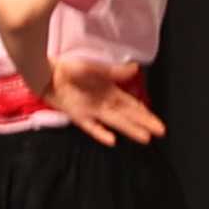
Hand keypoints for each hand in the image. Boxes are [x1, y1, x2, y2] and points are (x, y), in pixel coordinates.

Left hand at [46, 57, 165, 146]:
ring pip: (115, 123)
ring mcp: (92, 111)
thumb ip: (114, 71)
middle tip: (160, 133)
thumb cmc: (70, 67)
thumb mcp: (94, 66)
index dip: (145, 113)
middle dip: (144, 123)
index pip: (132, 104)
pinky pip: (92, 128)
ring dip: (130, 130)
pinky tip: (112, 141)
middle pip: (128, 115)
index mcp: (110, 90)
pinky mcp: (78, 117)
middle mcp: (104, 103)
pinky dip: (101, 134)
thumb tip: (135, 69)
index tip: (158, 121)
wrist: (47, 74)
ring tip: (144, 138)